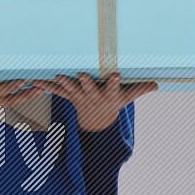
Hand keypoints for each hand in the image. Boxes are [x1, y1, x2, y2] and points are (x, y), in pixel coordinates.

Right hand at [0, 53, 46, 112]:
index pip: (0, 89)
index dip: (13, 85)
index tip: (24, 80)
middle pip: (11, 99)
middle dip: (26, 94)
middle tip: (40, 88)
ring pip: (11, 103)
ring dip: (26, 97)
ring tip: (40, 90)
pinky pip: (8, 103)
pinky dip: (19, 98)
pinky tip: (29, 92)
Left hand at [27, 71, 158, 131]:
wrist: (97, 119)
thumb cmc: (114, 102)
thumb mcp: (127, 98)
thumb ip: (139, 89)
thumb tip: (157, 84)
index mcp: (108, 96)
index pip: (113, 89)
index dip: (113, 83)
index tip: (115, 75)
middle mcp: (93, 98)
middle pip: (89, 90)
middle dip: (86, 83)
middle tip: (81, 75)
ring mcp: (80, 98)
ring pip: (72, 90)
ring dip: (65, 84)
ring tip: (58, 76)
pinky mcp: (70, 97)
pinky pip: (58, 92)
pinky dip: (47, 87)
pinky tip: (37, 81)